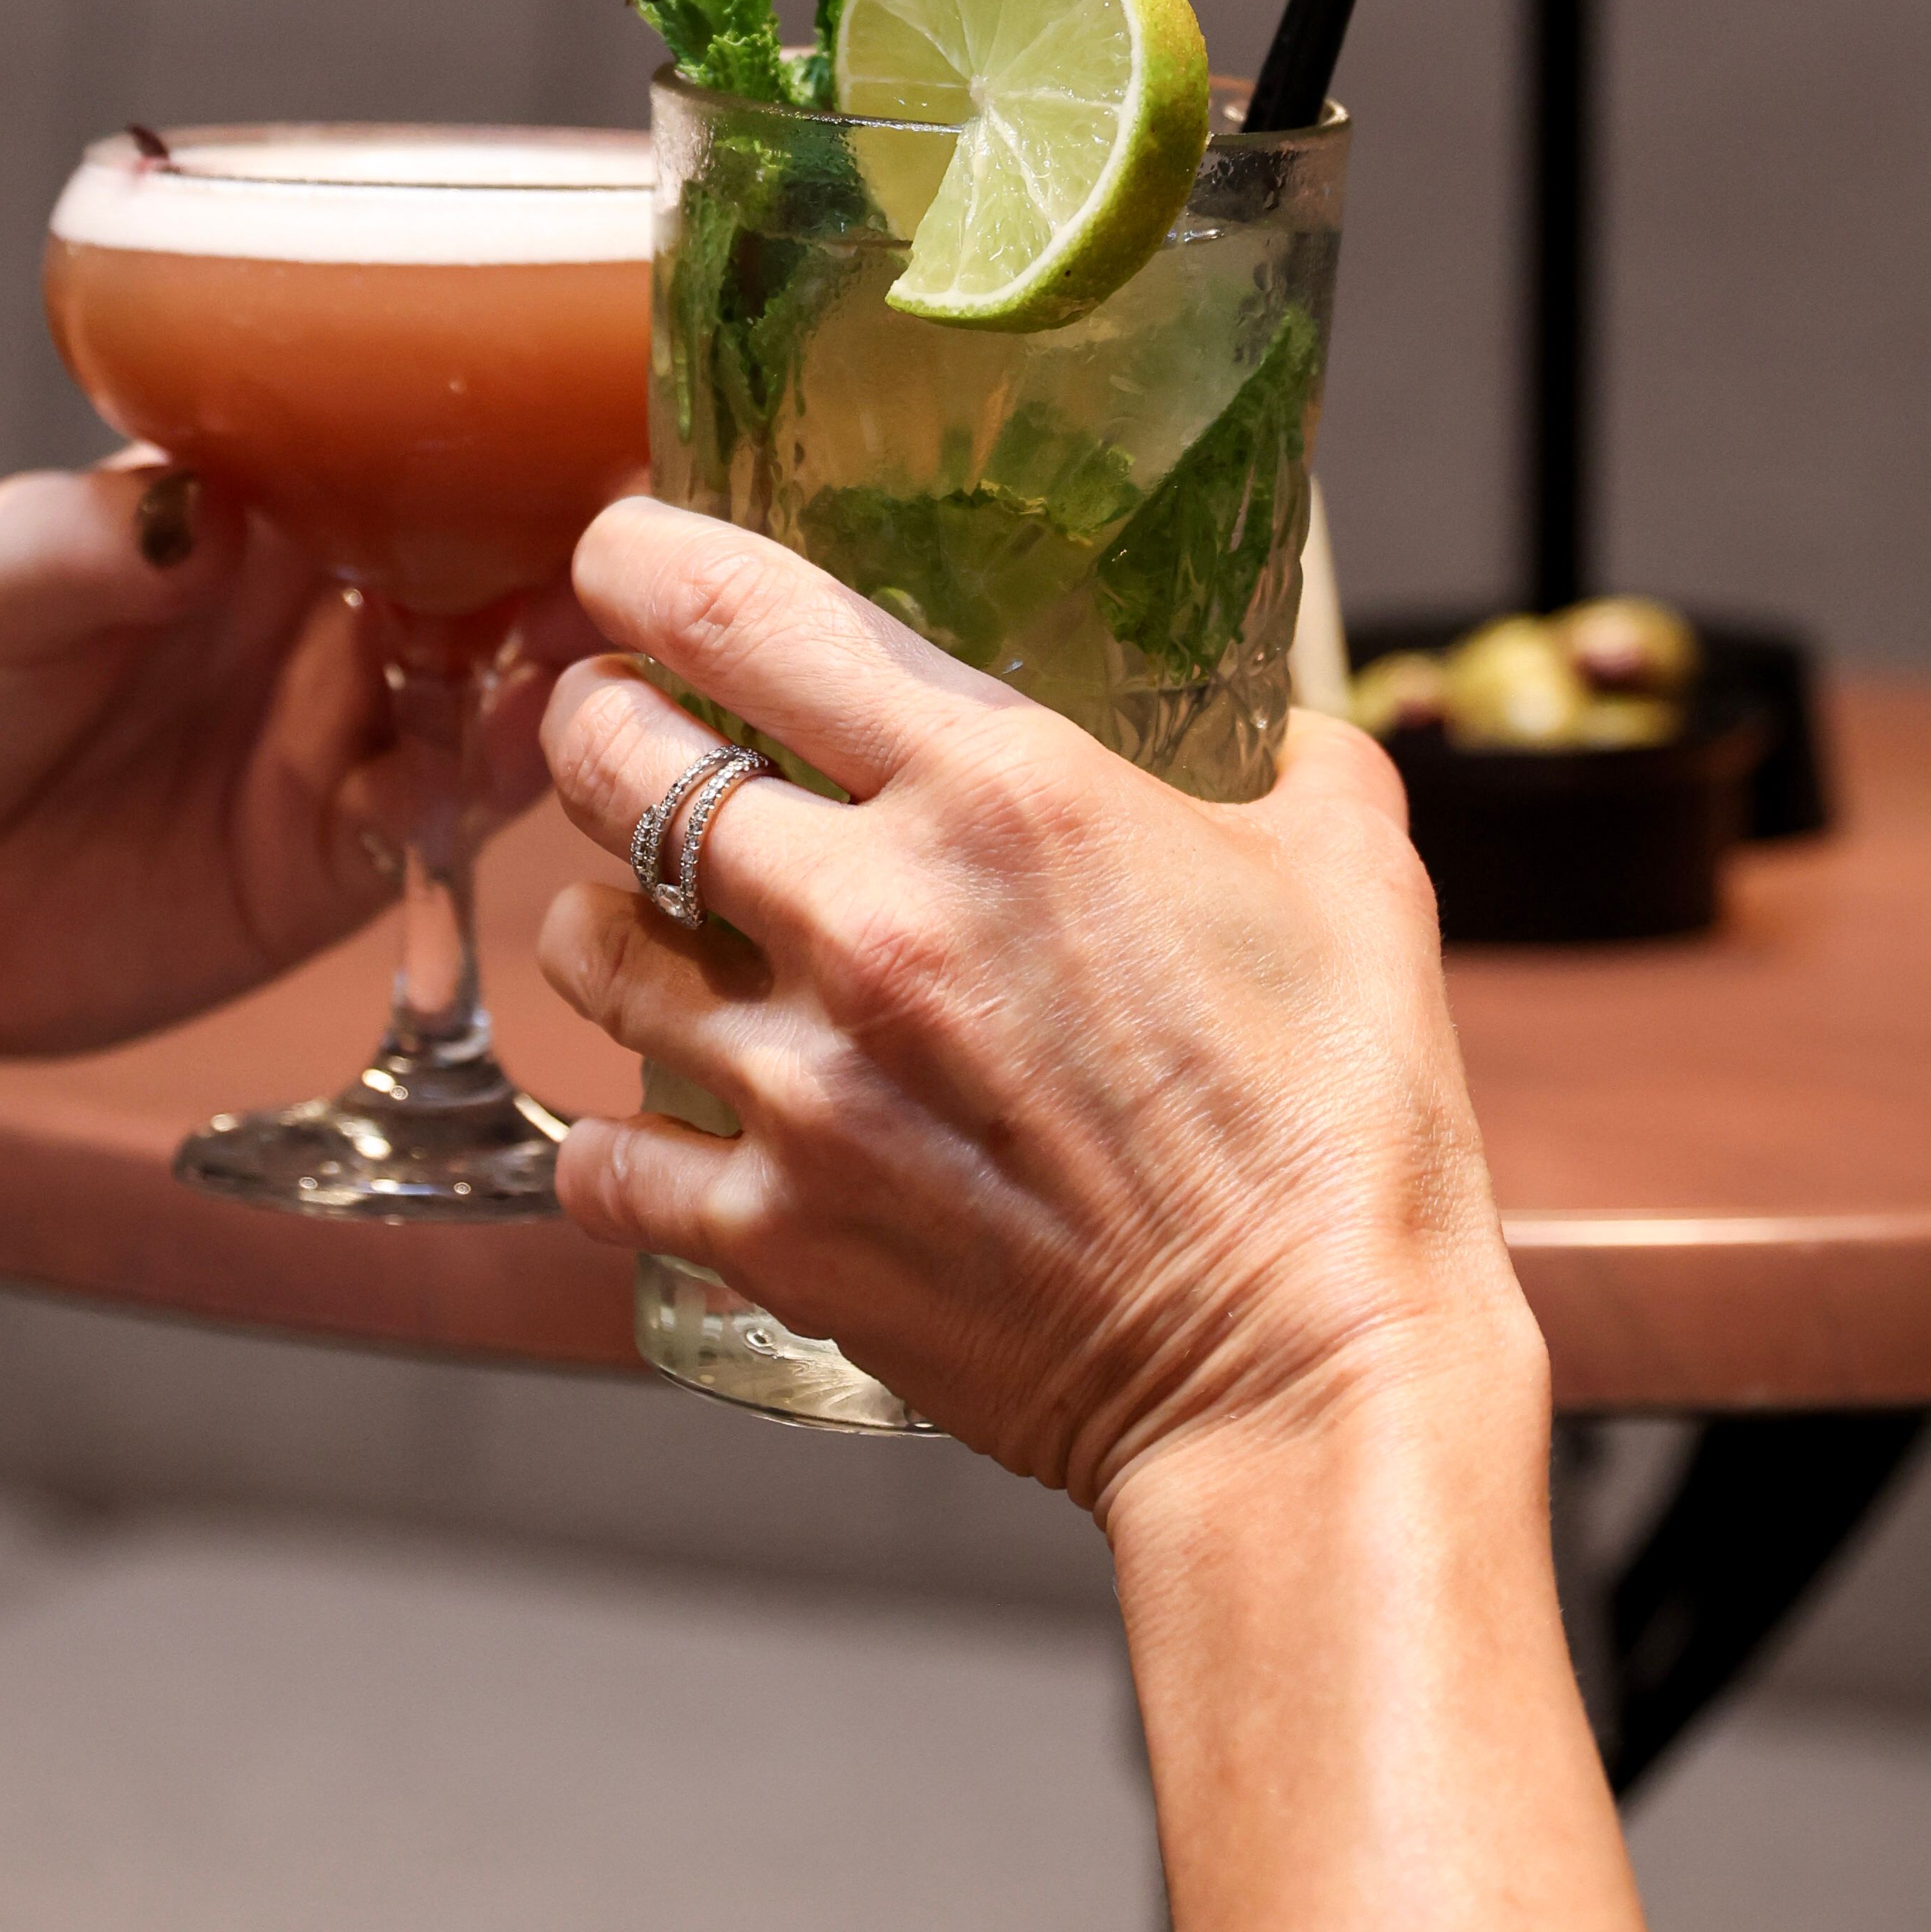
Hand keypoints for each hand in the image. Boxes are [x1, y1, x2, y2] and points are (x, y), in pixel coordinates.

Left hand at [0, 462, 570, 1072]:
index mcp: (253, 506)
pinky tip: (494, 773)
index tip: (591, 409)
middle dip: (570, 551)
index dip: (509, 429)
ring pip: (488, 694)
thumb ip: (86, 545)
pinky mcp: (323, 868)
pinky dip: (478, 801)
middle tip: (632, 543)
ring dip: (549, 672)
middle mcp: (319, 613)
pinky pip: (436, 829)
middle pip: (487, 566)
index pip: (412, 446)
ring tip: (589, 651)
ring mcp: (332, 741)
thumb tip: (204, 504)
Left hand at [534, 499, 1530, 1508]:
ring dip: (604, 923)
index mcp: (1003, 792)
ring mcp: (805, 1080)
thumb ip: (1285, 758)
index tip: (620, 553)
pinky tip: (665, 1132)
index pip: (741, 611)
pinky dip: (613, 1142)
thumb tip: (1270, 722)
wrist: (1310, 1378)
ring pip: (581, 943)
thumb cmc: (1343, 1128)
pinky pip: (599, 1159)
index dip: (640, 557)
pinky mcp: (775, 1231)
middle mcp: (873, 915)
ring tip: (654, 936)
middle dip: (595, 723)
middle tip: (621, 735)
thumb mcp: (1350, 873)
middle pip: (611, 756)